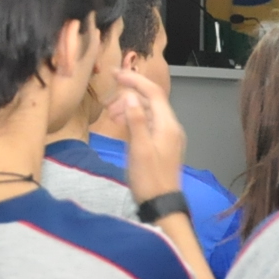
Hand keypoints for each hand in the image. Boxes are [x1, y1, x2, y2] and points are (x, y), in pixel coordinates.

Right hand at [104, 70, 188, 202]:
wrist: (161, 204)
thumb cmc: (148, 178)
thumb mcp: (138, 148)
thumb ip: (135, 120)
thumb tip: (130, 94)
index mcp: (168, 124)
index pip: (153, 92)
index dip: (134, 80)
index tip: (113, 74)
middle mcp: (171, 126)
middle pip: (151, 100)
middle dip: (129, 95)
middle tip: (106, 105)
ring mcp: (168, 135)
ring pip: (148, 112)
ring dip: (130, 108)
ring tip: (110, 116)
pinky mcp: (162, 144)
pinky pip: (148, 124)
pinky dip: (134, 120)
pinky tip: (121, 125)